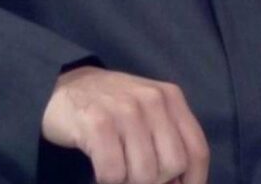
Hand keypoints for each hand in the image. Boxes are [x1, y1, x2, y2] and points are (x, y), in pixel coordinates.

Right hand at [41, 65, 210, 183]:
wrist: (63, 87)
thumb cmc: (111, 107)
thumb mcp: (148, 112)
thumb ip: (168, 139)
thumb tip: (182, 182)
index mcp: (171, 98)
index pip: (197, 149)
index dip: (194, 180)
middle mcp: (153, 100)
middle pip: (173, 165)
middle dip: (156, 182)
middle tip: (135, 177)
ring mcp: (125, 110)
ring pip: (144, 174)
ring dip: (129, 183)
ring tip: (118, 173)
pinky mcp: (97, 124)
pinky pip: (113, 173)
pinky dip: (108, 180)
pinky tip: (101, 170)